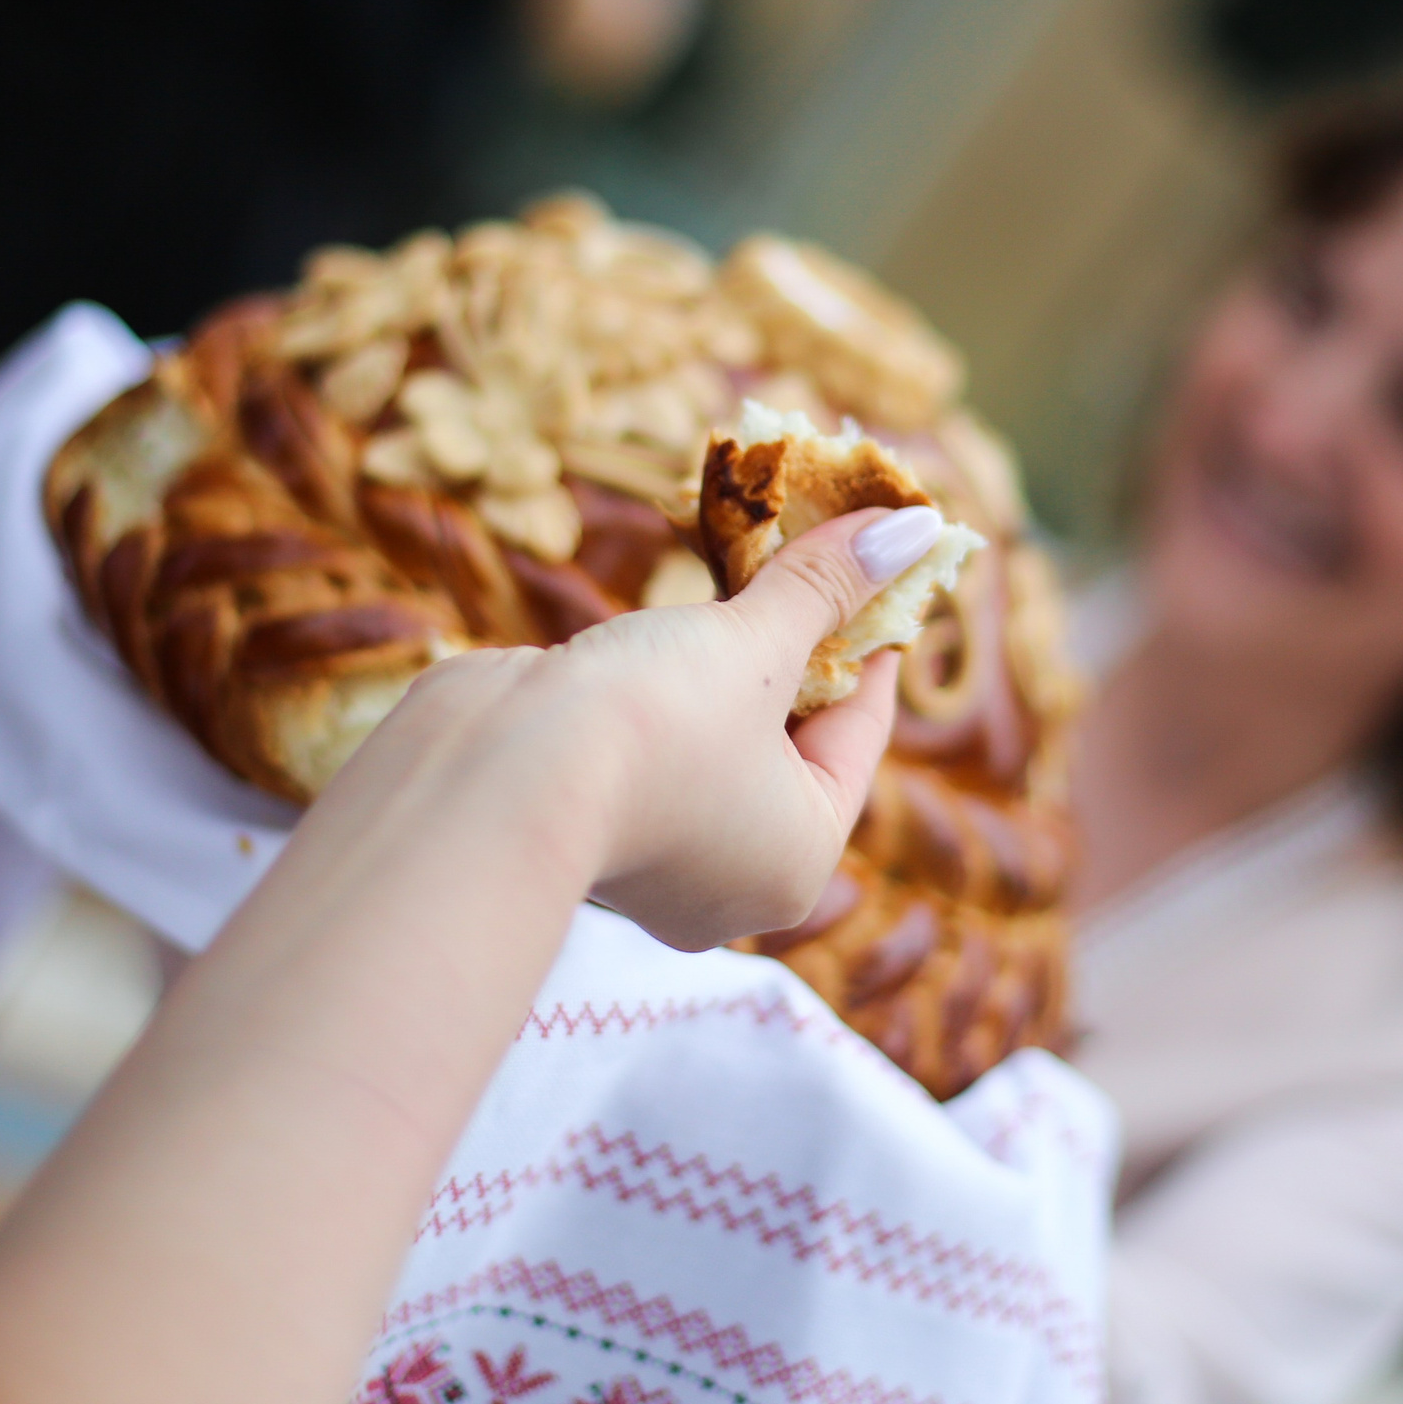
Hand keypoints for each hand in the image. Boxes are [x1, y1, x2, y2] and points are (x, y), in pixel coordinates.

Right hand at [351, 504, 945, 950]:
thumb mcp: (753, 642)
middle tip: (807, 556)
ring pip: (717, 738)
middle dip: (793, 645)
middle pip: (788, 737)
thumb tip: (915, 526)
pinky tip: (662, 628)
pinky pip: (653, 742)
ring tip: (737, 575)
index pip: (859, 733)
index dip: (870, 638)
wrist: (487, 774)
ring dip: (723, 661)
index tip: (879, 564)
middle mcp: (731, 877)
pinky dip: (661, 685)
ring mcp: (653, 855)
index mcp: (799, 860)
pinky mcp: (588, 817)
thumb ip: (826, 585)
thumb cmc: (648, 725)